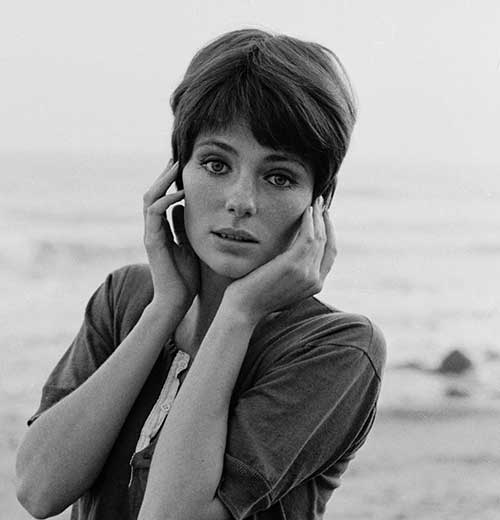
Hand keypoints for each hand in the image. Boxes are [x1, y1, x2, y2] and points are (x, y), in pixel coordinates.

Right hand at [143, 161, 199, 313]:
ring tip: (176, 165)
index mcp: (161, 229)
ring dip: (163, 181)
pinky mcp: (152, 241)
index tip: (182, 166)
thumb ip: (183, 227)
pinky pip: (155, 214)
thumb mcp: (189, 245)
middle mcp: (153, 229)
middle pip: (153, 193)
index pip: (162, 198)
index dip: (169, 182)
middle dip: (164, 175)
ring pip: (150, 199)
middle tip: (177, 157)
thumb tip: (184, 207)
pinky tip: (181, 193)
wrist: (176, 301)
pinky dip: (166, 200)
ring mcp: (151, 234)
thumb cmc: (185, 276)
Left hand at [224, 196, 335, 323]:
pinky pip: (308, 237)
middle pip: (328, 243)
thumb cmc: (256, 294)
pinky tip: (306, 211)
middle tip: (321, 204)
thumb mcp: (282, 283)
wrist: (243, 308)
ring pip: (320, 238)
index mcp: (315, 286)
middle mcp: (315, 281)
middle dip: (326, 221)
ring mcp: (306, 273)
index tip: (324, 218)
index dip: (329, 234)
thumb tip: (294, 250)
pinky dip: (310, 221)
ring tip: (314, 203)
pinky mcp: (293, 265)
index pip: (330, 255)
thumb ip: (294, 270)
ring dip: (318, 217)